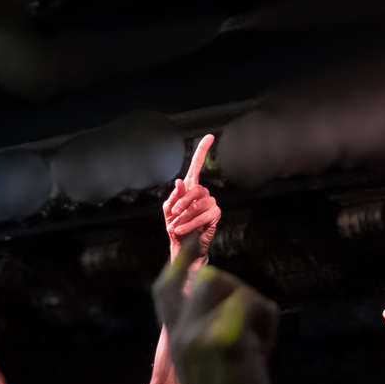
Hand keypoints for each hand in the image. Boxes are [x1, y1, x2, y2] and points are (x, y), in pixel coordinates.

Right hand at [151, 235, 276, 383]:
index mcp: (177, 340)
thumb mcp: (211, 367)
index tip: (197, 235)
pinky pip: (255, 304)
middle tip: (254, 317)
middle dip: (237, 288)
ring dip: (255, 310)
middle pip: (208, 277)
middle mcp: (183, 332)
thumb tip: (237, 307)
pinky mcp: (226, 337)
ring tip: (259, 345)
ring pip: (233, 286)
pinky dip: (268, 325)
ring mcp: (202, 332)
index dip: (183, 259)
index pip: (166, 288)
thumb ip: (214, 334)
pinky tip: (265, 353)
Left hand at [163, 134, 219, 262]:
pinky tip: (182, 229)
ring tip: (176, 226)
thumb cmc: (176, 227)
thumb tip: (179, 182)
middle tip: (173, 214)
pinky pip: (204, 215)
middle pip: (195, 189)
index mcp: (190, 188)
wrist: (184, 247)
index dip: (202, 151)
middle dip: (182, 202)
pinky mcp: (215, 215)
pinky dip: (191, 223)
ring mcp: (210, 204)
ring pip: (198, 204)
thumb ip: (173, 197)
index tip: (210, 136)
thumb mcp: (169, 211)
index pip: (197, 166)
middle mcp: (202, 194)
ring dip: (185, 216)